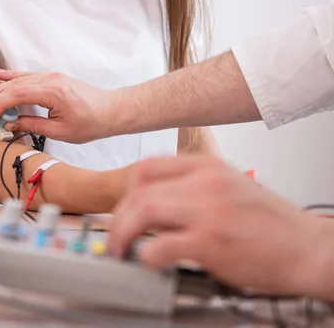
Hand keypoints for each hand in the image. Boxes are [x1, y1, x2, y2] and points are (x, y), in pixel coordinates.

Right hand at [0, 69, 118, 143]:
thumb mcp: (60, 131)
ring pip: (19, 80)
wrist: (110, 111)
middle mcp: (50, 80)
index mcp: (52, 92)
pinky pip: (28, 76)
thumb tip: (10, 124)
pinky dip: (12, 78)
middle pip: (14, 86)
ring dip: (0, 88)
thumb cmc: (90, 122)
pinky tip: (0, 76)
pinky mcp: (53, 79)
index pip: (17, 96)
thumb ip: (32, 125)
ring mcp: (51, 77)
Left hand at [108, 155, 333, 298]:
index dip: (127, 190)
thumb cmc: (271, 224)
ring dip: (124, 233)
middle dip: (120, 215)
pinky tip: (150, 261)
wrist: (310, 249)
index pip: (147, 167)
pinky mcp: (211, 242)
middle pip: (140, 189)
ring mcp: (208, 210)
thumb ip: (191, 190)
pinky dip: (147, 255)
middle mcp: (205, 182)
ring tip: (122, 250)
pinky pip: (161, 245)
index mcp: (207, 166)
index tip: (123, 209)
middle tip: (116, 235)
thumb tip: (153, 206)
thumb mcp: (229, 189)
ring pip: (144, 210)